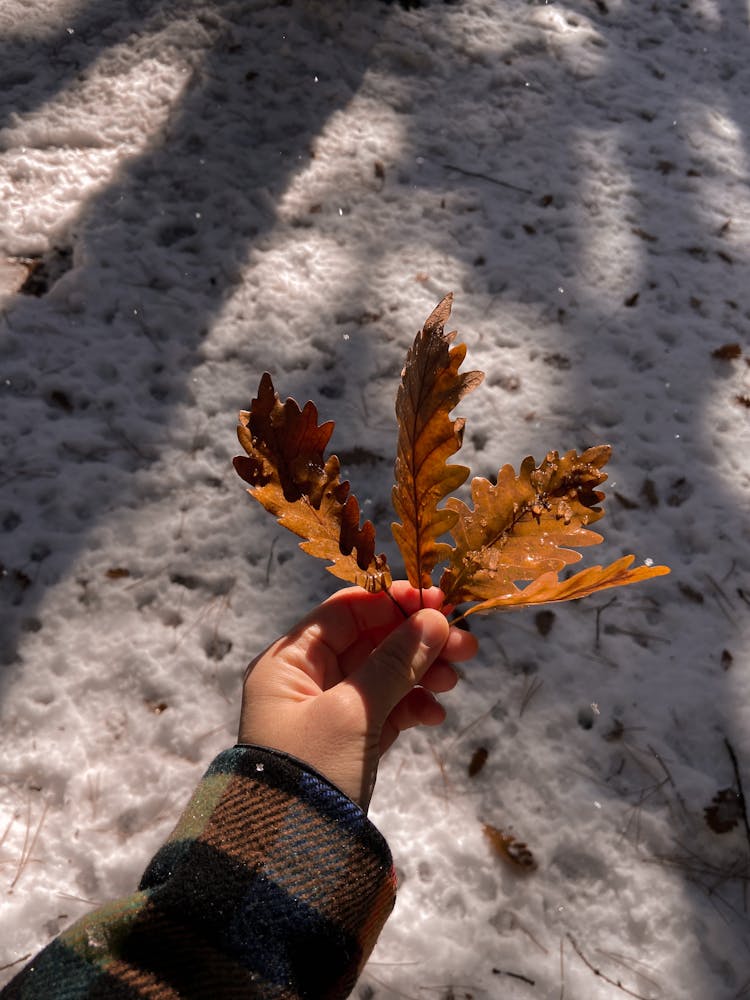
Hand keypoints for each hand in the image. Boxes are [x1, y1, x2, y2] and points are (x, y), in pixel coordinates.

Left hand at [238, 582, 477, 809]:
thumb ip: (394, 663)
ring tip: (454, 682)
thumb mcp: (353, 711)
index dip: (393, 603)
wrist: (292, 856)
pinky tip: (435, 715)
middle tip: (466, 646)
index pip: (346, 612)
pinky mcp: (350, 740)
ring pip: (384, 674)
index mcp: (290, 661)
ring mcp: (329, 711)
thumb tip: (433, 619)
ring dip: (422, 672)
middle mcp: (307, 679)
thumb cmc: (311, 769)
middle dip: (417, 641)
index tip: (438, 604)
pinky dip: (412, 706)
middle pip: (371, 640)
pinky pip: (387, 709)